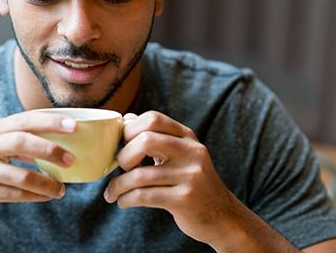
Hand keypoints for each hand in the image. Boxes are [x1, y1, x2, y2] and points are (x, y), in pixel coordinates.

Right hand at [0, 110, 76, 221]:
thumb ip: (12, 137)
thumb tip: (52, 137)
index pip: (25, 119)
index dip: (50, 121)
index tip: (74, 124)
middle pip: (22, 141)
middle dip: (50, 148)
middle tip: (71, 158)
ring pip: (19, 175)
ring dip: (45, 183)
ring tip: (61, 188)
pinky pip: (12, 194)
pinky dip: (33, 196)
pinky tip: (46, 196)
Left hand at [103, 111, 242, 246]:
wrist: (223, 217)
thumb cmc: (192, 183)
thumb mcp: (181, 155)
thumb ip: (156, 136)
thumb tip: (127, 119)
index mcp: (187, 137)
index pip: (153, 118)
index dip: (131, 129)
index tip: (122, 143)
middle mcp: (191, 152)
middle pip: (146, 140)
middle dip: (124, 155)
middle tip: (119, 167)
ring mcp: (190, 176)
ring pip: (140, 175)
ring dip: (119, 185)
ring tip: (112, 192)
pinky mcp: (184, 199)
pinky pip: (145, 196)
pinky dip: (127, 199)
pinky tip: (123, 202)